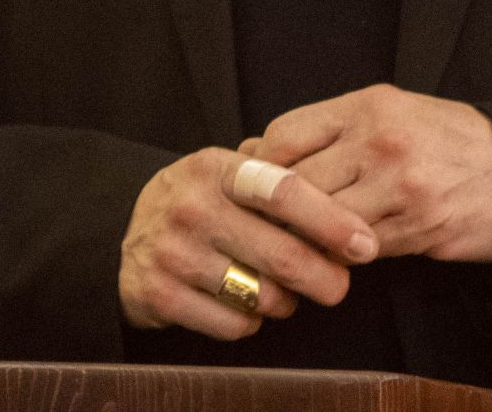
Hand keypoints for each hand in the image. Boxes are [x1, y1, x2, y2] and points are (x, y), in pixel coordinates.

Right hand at [118, 147, 380, 338]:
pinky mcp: (159, 294)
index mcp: (214, 167)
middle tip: (338, 284)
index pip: (283, 191)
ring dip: (285, 301)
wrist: (127, 232)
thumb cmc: (200, 201)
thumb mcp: (228, 172)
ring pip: (263, 295)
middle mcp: (190, 206)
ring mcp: (171, 251)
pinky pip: (234, 324)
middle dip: (325, 277)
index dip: (330, 220)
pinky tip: (244, 304)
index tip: (364, 244)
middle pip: (282, 254)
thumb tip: (349, 204)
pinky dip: (250, 322)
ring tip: (280, 290)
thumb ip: (279, 178)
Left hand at [243, 85, 491, 262]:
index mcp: (367, 107)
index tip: (254, 186)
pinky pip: (360, 249)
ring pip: (325, 223)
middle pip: (298, 185)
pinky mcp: (419, 228)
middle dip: (278, 210)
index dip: (260, 167)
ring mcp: (401, 187)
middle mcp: (381, 142)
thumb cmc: (442, 139)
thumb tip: (252, 152)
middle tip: (265, 226)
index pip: (284, 136)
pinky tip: (340, 253)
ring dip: (309, 239)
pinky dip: (345, 255)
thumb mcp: (387, 112)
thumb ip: (325, 130)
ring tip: (299, 244)